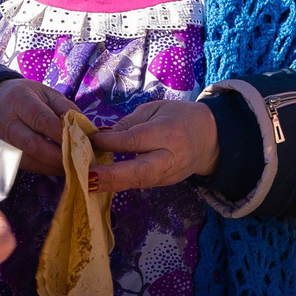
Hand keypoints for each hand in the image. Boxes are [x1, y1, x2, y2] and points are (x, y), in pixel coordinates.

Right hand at [0, 78, 80, 178]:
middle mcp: (8, 123)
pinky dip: (45, 169)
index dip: (62, 134)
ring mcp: (3, 142)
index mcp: (20, 101)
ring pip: (30, 160)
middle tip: (81, 160)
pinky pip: (26, 166)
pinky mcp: (3, 156)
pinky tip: (61, 168)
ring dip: (54, 166)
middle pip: (33, 144)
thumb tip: (86, 130)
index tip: (83, 142)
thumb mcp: (46, 93)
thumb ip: (66, 108)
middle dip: (59, 155)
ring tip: (75, 168)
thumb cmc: (25, 96)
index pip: (41, 119)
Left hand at [90, 99, 218, 192]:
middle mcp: (170, 157)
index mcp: (169, 132)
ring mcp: (168, 174)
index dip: (110, 142)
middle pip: (139, 171)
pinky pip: (138, 185)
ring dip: (111, 185)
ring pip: (138, 182)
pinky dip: (118, 185)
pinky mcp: (164, 183)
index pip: (135, 140)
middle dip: (112, 175)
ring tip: (87, 184)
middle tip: (87, 177)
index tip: (87, 141)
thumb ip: (129, 123)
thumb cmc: (178, 117)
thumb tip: (100, 137)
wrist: (209, 138)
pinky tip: (99, 185)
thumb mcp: (155, 110)